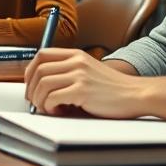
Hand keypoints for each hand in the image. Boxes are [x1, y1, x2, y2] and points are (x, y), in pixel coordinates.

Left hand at [24, 48, 153, 118]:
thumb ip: (70, 72)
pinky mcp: (82, 91)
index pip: (42, 54)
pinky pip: (53, 98)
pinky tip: (59, 111)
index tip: (30, 84)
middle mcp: (76, 61)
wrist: (136, 94)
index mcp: (76, 55)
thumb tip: (43, 86)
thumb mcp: (90, 71)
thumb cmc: (113, 89)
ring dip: (40, 100)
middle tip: (35, 102)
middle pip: (39, 70)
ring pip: (43, 84)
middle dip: (32, 89)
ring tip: (49, 108)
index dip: (30, 70)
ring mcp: (80, 75)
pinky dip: (50, 107)